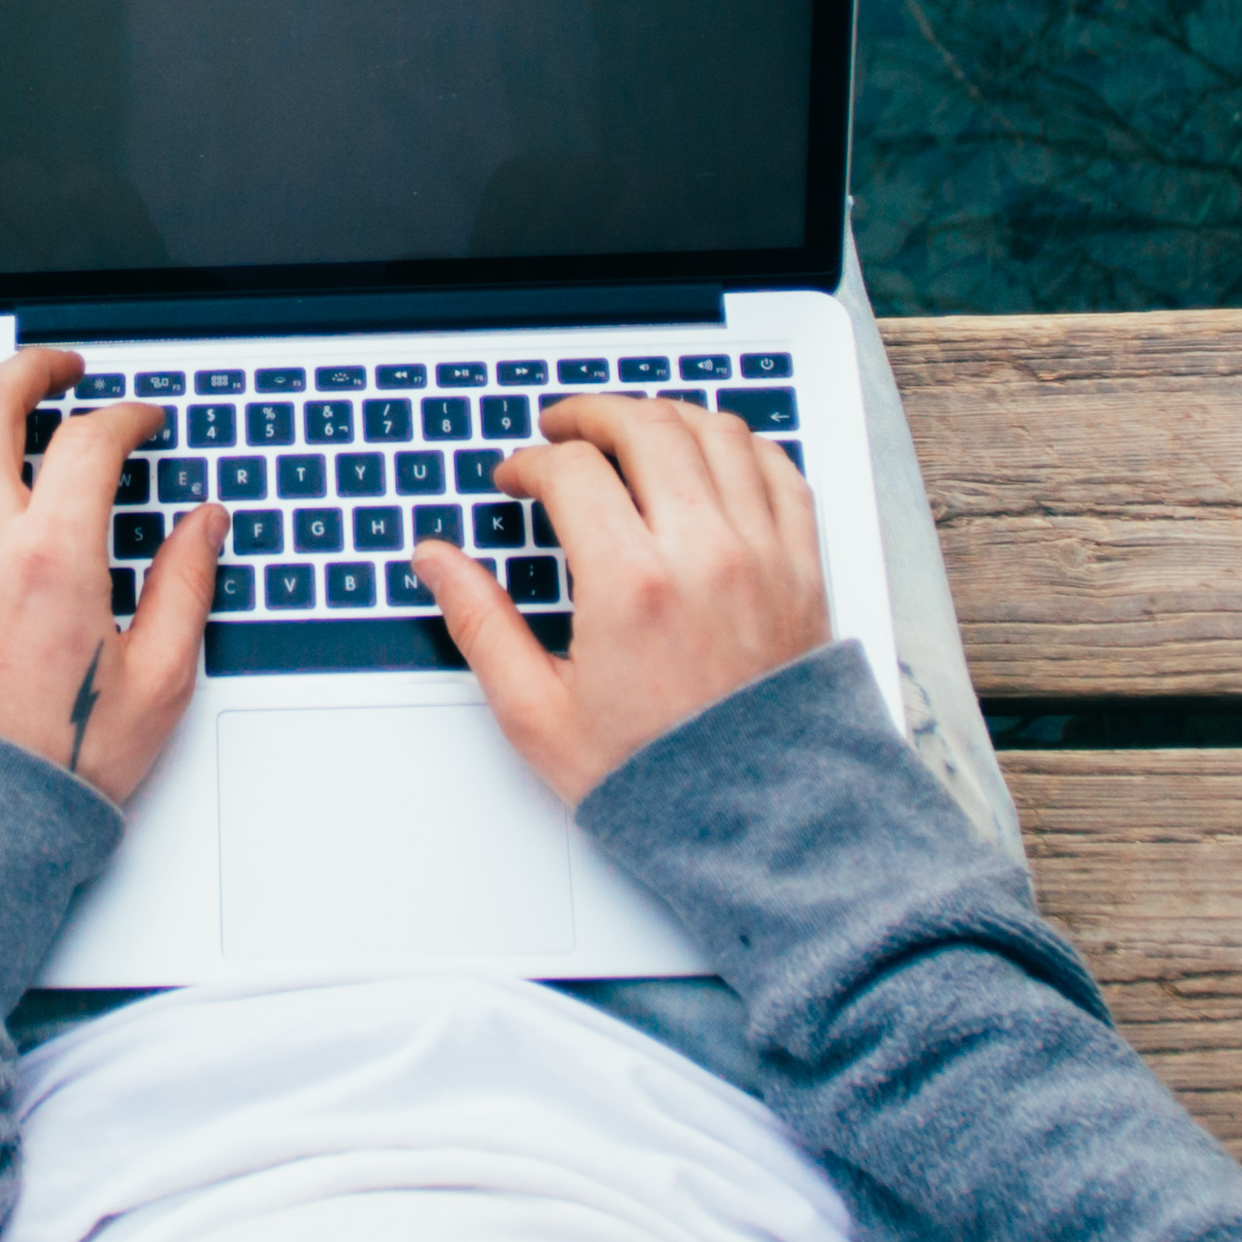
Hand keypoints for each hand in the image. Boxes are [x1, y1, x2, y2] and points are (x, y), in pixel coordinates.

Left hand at [0, 346, 222, 807]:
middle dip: (33, 367)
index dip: (127, 414)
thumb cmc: (58, 761)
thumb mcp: (157, 681)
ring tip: (3, 392)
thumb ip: (185, 587)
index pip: (89, 439)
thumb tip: (203, 525)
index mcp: (53, 559)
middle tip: (63, 368)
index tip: (143, 420)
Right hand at [413, 392, 830, 806]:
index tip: (517, 478)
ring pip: (716, 433)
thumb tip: (438, 563)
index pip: (573, 471)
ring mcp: (763, 554)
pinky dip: (740, 445)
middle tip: (563, 429)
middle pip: (646, 427)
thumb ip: (481, 624)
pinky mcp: (803, 568)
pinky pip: (778, 470)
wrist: (759, 826)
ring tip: (632, 432)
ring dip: (664, 417)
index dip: (531, 462)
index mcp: (631, 586)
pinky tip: (711, 456)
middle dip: (591, 415)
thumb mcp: (538, 715)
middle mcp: (704, 554)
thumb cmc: (657, 780)